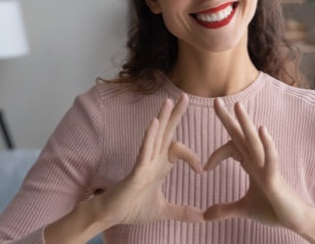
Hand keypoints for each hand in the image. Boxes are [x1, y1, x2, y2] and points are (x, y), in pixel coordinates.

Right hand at [94, 94, 203, 225]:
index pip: (178, 150)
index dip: (192, 157)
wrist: (111, 216)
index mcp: (159, 166)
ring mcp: (143, 163)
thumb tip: (203, 218)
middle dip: (175, 115)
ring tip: (169, 101)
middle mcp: (152, 160)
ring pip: (155, 136)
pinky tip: (154, 123)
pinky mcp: (136, 171)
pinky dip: (149, 136)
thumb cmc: (132, 208)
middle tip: (184, 96)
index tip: (202, 170)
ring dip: (162, 118)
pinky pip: (144, 150)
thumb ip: (183, 212)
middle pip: (166, 132)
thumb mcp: (163, 211)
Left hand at [203, 99, 314, 233]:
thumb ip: (225, 209)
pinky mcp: (275, 178)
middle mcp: (258, 161)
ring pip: (255, 141)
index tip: (204, 168)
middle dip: (229, 119)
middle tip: (216, 101)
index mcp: (251, 164)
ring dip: (246, 123)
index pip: (231, 148)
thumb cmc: (274, 210)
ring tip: (237, 106)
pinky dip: (267, 144)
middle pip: (241, 135)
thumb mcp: (244, 209)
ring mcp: (267, 167)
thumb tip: (205, 215)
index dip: (216, 155)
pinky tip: (261, 130)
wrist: (295, 221)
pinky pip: (271, 158)